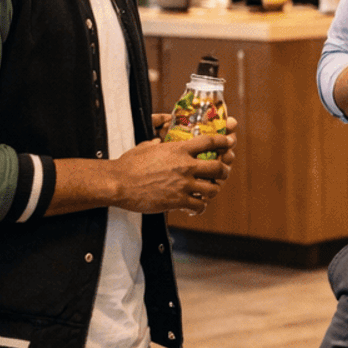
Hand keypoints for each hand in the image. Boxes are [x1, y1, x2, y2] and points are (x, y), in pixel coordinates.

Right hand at [109, 128, 234, 214]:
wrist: (119, 183)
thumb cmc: (128, 165)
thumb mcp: (145, 147)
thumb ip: (157, 144)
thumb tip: (159, 140)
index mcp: (179, 149)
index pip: (209, 142)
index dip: (222, 141)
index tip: (229, 142)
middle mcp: (185, 166)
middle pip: (218, 167)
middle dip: (224, 171)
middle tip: (222, 173)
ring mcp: (183, 184)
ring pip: (212, 189)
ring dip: (213, 190)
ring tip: (208, 192)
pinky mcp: (178, 201)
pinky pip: (199, 205)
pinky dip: (200, 207)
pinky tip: (196, 207)